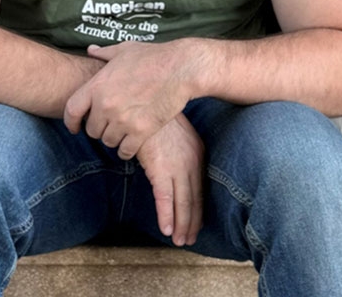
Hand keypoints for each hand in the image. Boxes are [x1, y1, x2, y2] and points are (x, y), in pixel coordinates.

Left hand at [63, 40, 196, 159]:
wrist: (179, 68)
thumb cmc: (152, 56)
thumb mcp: (124, 50)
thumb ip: (104, 53)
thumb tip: (91, 50)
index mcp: (98, 85)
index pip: (72, 111)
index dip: (71, 122)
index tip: (74, 127)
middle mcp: (106, 105)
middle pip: (92, 130)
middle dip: (99, 128)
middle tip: (109, 123)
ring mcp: (123, 120)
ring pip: (108, 141)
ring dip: (114, 138)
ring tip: (122, 131)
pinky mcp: (141, 131)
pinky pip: (125, 151)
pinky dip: (126, 149)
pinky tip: (131, 143)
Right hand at [137, 114, 204, 246]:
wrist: (141, 101)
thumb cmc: (154, 114)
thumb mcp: (174, 131)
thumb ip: (178, 149)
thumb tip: (174, 164)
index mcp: (197, 151)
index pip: (200, 187)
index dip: (198, 207)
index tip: (196, 223)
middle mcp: (191, 161)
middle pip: (195, 198)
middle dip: (192, 221)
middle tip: (189, 239)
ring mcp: (177, 166)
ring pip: (182, 203)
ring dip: (181, 225)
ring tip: (179, 240)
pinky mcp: (160, 169)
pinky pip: (165, 199)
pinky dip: (166, 216)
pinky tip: (166, 230)